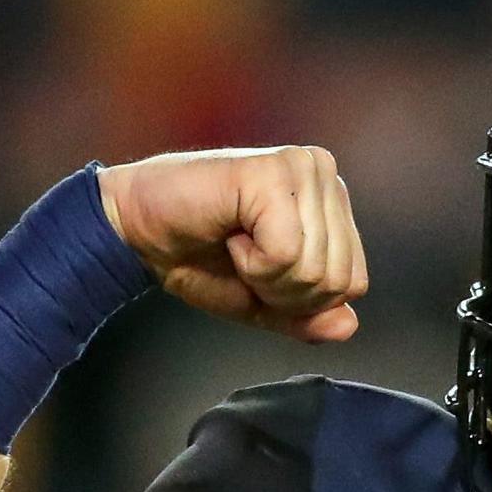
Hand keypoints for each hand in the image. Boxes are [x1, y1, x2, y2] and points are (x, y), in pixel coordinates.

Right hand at [97, 147, 366, 342]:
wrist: (138, 234)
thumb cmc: (198, 259)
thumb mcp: (264, 302)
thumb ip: (309, 316)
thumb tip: (350, 324)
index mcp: (331, 201)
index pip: (353, 283)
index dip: (302, 300)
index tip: (259, 270)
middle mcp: (324, 173)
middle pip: (337, 279)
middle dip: (284, 292)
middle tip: (243, 259)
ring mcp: (301, 168)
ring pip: (314, 269)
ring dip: (264, 277)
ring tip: (235, 244)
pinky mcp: (273, 173)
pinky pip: (287, 254)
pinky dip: (253, 263)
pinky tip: (230, 234)